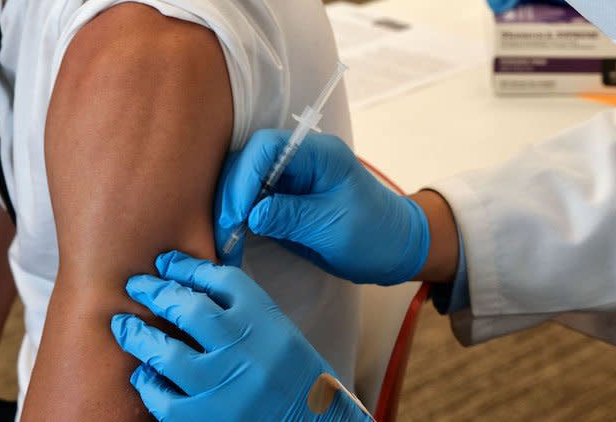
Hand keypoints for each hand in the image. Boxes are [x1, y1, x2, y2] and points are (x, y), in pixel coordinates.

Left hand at [111, 251, 372, 421]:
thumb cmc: (295, 377)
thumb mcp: (279, 331)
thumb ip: (244, 310)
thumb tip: (191, 283)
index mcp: (266, 321)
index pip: (221, 280)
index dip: (187, 267)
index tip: (165, 262)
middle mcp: (245, 350)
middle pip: (187, 309)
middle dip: (154, 292)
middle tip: (134, 285)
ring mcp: (225, 387)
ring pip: (167, 353)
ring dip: (138, 336)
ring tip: (123, 326)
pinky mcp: (209, 420)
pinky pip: (164, 399)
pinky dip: (148, 384)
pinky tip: (143, 375)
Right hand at [215, 129, 429, 284]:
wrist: (393, 250)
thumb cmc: (374, 234)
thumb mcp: (333, 228)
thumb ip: (291, 217)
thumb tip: (251, 215)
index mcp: (318, 154)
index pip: (266, 148)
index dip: (243, 177)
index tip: (235, 215)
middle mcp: (299, 160)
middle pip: (247, 163)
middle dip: (229, 197)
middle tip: (222, 234)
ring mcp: (288, 180)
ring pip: (243, 184)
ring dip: (229, 210)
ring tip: (222, 242)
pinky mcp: (281, 201)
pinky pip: (250, 204)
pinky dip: (237, 221)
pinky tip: (230, 241)